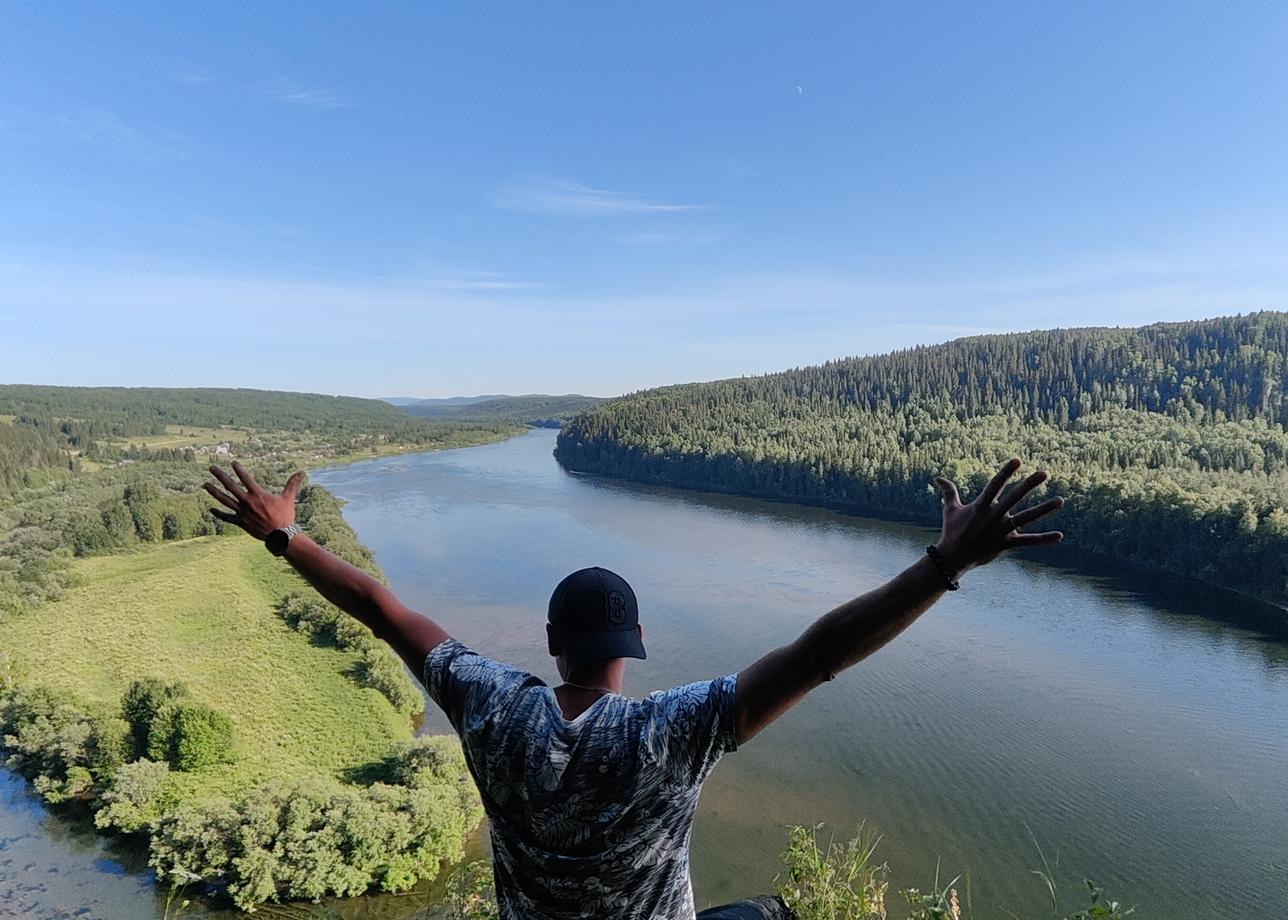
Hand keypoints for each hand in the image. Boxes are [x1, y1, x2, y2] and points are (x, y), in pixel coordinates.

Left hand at [204, 462, 304, 540]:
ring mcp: (242, 512)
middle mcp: (247, 502)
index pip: (246, 478)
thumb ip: (292, 484)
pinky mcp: (240, 522)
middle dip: (220, 476)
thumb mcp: (288, 498)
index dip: (239, 470)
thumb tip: (302, 472)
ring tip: (205, 484)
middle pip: (230, 486)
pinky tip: (210, 509)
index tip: (232, 462)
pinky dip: (218, 514)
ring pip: (224, 500)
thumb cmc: (285, 516)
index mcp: (258, 494)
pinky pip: (227, 517)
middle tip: (211, 468)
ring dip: (214, 492)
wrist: (280, 536)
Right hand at [933, 459, 1063, 575]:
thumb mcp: (950, 509)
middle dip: (1029, 484)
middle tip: (1044, 473)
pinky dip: (1043, 539)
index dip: (1006, 472)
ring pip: (1026, 518)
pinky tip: (1059, 536)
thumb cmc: (951, 531)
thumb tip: (937, 477)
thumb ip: (948, 492)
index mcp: (981, 505)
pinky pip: (1027, 541)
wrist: (952, 557)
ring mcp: (1000, 530)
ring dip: (1044, 509)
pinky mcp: (1005, 544)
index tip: (1017, 460)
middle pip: (1014, 497)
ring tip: (1060, 501)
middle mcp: (993, 516)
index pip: (995, 485)